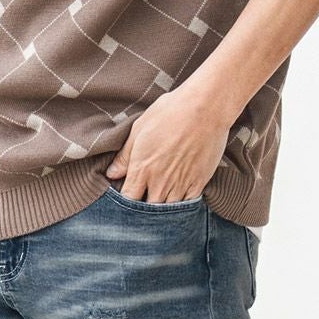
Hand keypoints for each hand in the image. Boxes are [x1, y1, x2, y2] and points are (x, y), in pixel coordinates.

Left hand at [104, 88, 231, 200]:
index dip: (126, 201)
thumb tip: (112, 174)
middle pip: (148, 209)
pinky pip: (188, 205)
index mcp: (142, 168)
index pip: (128, 199)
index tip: (128, 196)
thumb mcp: (140, 129)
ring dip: (163, 208)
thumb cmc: (171, 112)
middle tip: (144, 200)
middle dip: (143, 208)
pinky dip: (182, 206)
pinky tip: (179, 198)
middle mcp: (160, 181)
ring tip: (161, 199)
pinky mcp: (199, 182)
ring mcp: (181, 184)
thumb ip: (125, 156)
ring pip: (168, 210)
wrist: (206, 108)